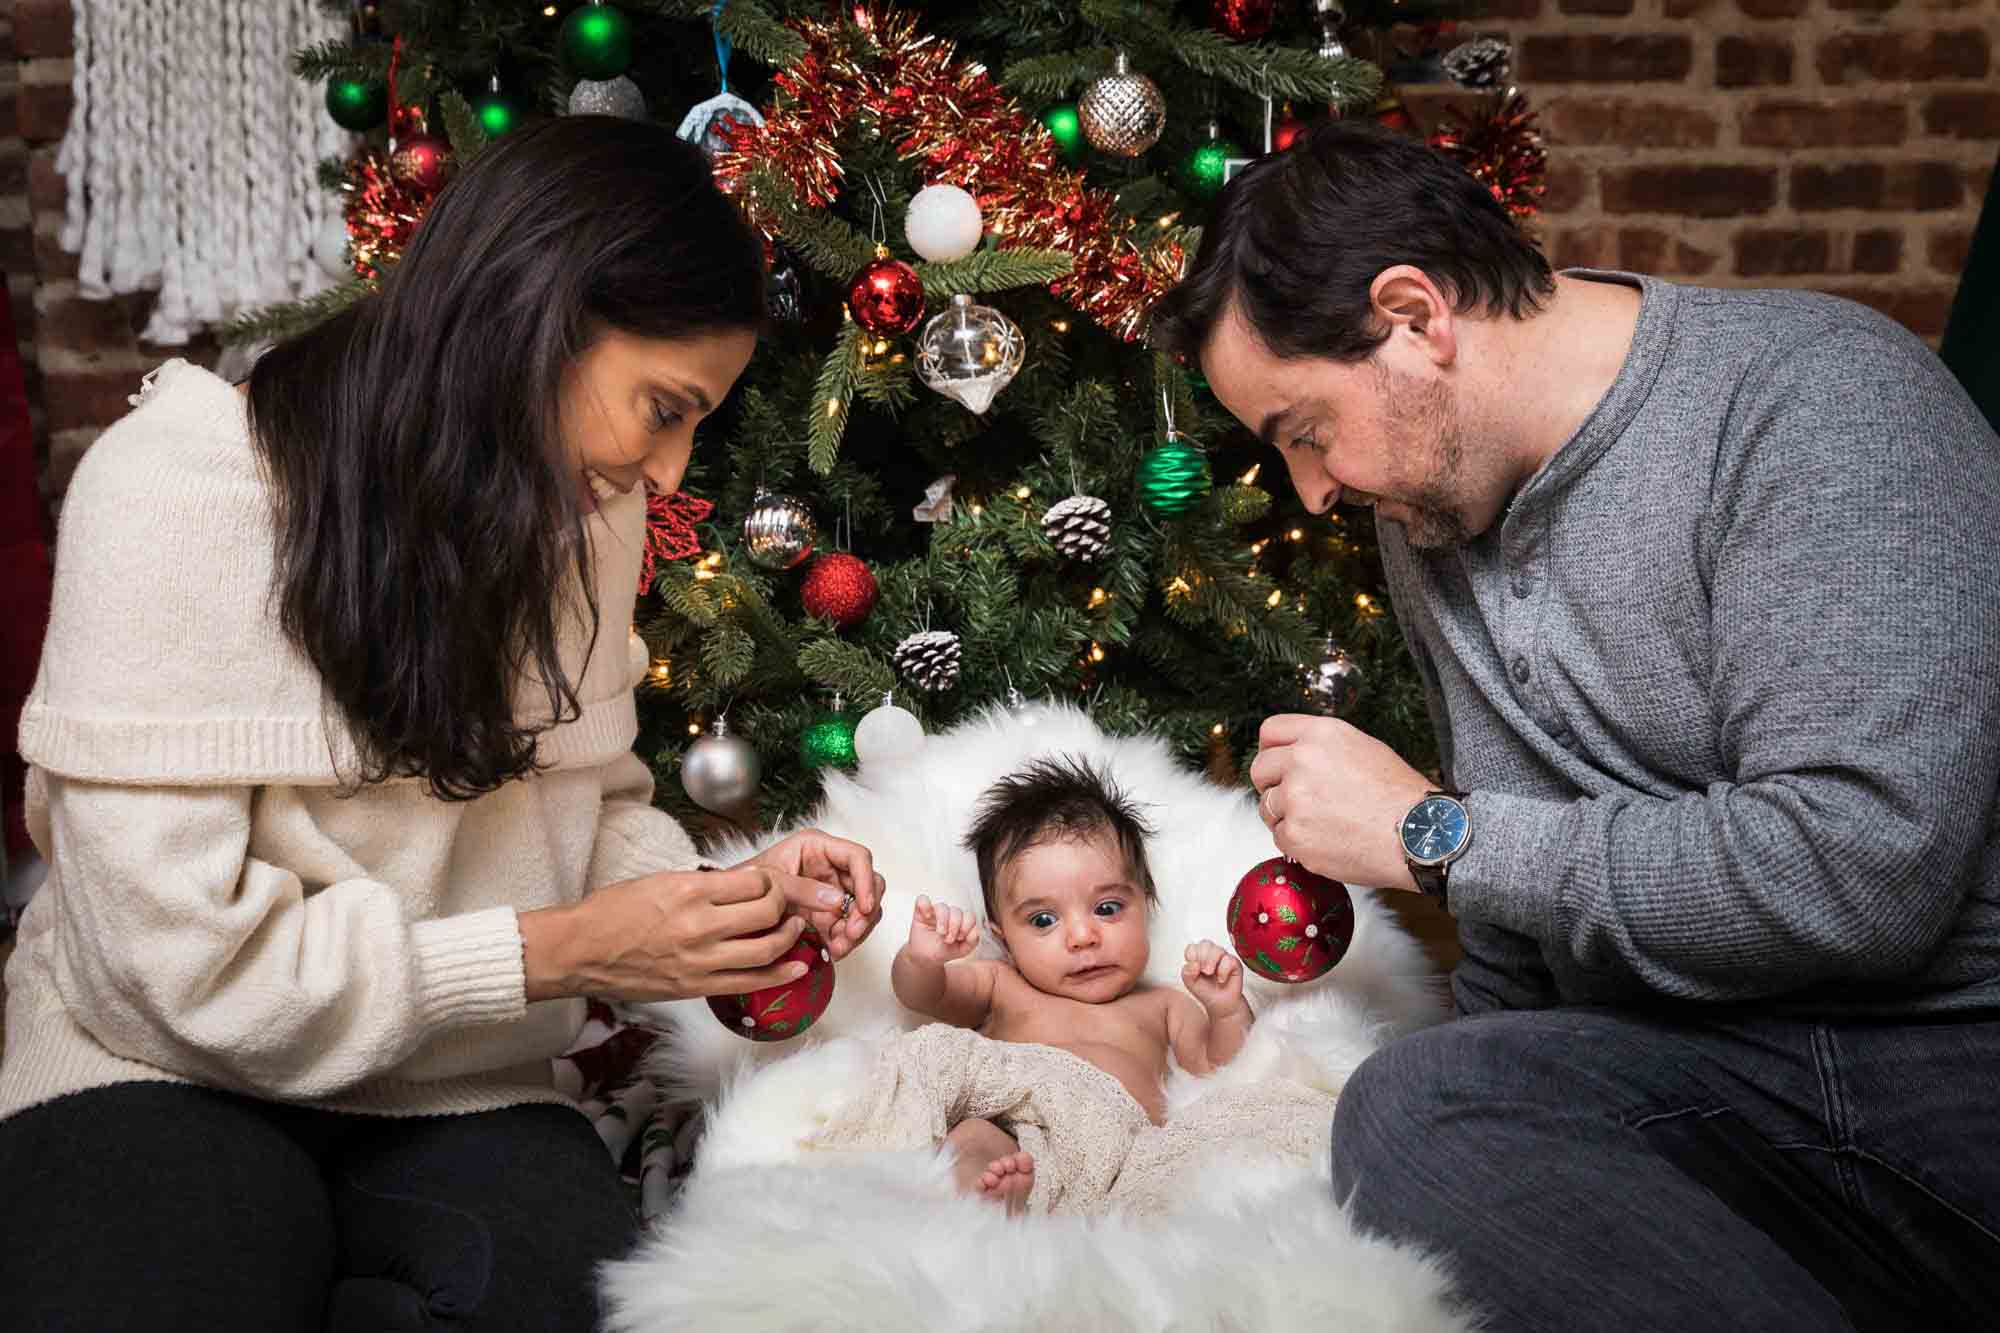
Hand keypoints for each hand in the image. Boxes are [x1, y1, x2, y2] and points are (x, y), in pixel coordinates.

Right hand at [521, 866, 818, 1002]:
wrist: (580, 950)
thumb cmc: (614, 911)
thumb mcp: (660, 880)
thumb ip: (703, 885)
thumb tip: (741, 887)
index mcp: (690, 890)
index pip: (756, 880)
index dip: (775, 881)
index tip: (776, 882)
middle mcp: (700, 923)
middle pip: (769, 911)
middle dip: (788, 904)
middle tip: (791, 903)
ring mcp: (700, 959)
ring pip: (767, 947)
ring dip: (791, 936)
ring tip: (795, 929)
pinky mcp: (697, 986)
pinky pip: (750, 982)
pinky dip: (780, 974)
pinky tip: (797, 967)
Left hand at [733, 828, 884, 959]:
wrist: (729, 908)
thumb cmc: (745, 883)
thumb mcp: (771, 879)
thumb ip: (803, 888)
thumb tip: (837, 902)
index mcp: (818, 848)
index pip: (857, 857)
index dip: (866, 881)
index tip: (864, 906)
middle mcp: (831, 867)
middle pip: (868, 884)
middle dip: (865, 911)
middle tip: (851, 933)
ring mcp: (831, 893)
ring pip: (862, 909)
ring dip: (857, 930)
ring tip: (839, 947)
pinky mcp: (828, 915)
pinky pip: (848, 928)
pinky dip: (846, 941)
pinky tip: (833, 951)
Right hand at [906, 894, 980, 965]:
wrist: (925, 958)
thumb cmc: (943, 951)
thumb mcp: (961, 951)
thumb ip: (972, 942)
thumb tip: (976, 931)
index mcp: (961, 921)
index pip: (969, 916)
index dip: (967, 926)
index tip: (960, 938)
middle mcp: (949, 914)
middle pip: (956, 911)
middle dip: (955, 926)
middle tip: (949, 939)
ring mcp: (934, 912)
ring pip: (942, 906)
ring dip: (943, 920)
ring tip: (941, 933)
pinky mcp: (920, 912)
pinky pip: (922, 900)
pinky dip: (925, 905)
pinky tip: (927, 917)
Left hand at [1181, 939, 1245, 1012]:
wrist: (1220, 1003)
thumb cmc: (1205, 990)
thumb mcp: (1190, 982)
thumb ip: (1187, 972)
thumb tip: (1193, 963)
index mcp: (1198, 955)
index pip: (1193, 947)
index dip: (1192, 955)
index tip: (1193, 966)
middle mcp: (1211, 954)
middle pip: (1205, 944)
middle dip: (1202, 958)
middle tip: (1204, 971)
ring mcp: (1223, 957)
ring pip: (1218, 949)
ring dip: (1212, 962)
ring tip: (1211, 974)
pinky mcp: (1234, 963)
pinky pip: (1229, 960)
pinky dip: (1223, 970)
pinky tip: (1221, 979)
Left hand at [1248, 714, 1433, 891]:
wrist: (1419, 833)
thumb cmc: (1399, 795)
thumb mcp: (1362, 747)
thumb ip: (1321, 747)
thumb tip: (1292, 756)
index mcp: (1319, 734)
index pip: (1270, 732)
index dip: (1272, 751)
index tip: (1276, 765)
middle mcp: (1302, 761)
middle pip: (1259, 770)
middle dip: (1272, 785)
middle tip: (1296, 800)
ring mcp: (1295, 800)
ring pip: (1267, 807)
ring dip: (1286, 817)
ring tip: (1322, 823)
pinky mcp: (1295, 836)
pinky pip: (1280, 838)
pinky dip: (1298, 844)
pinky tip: (1328, 841)